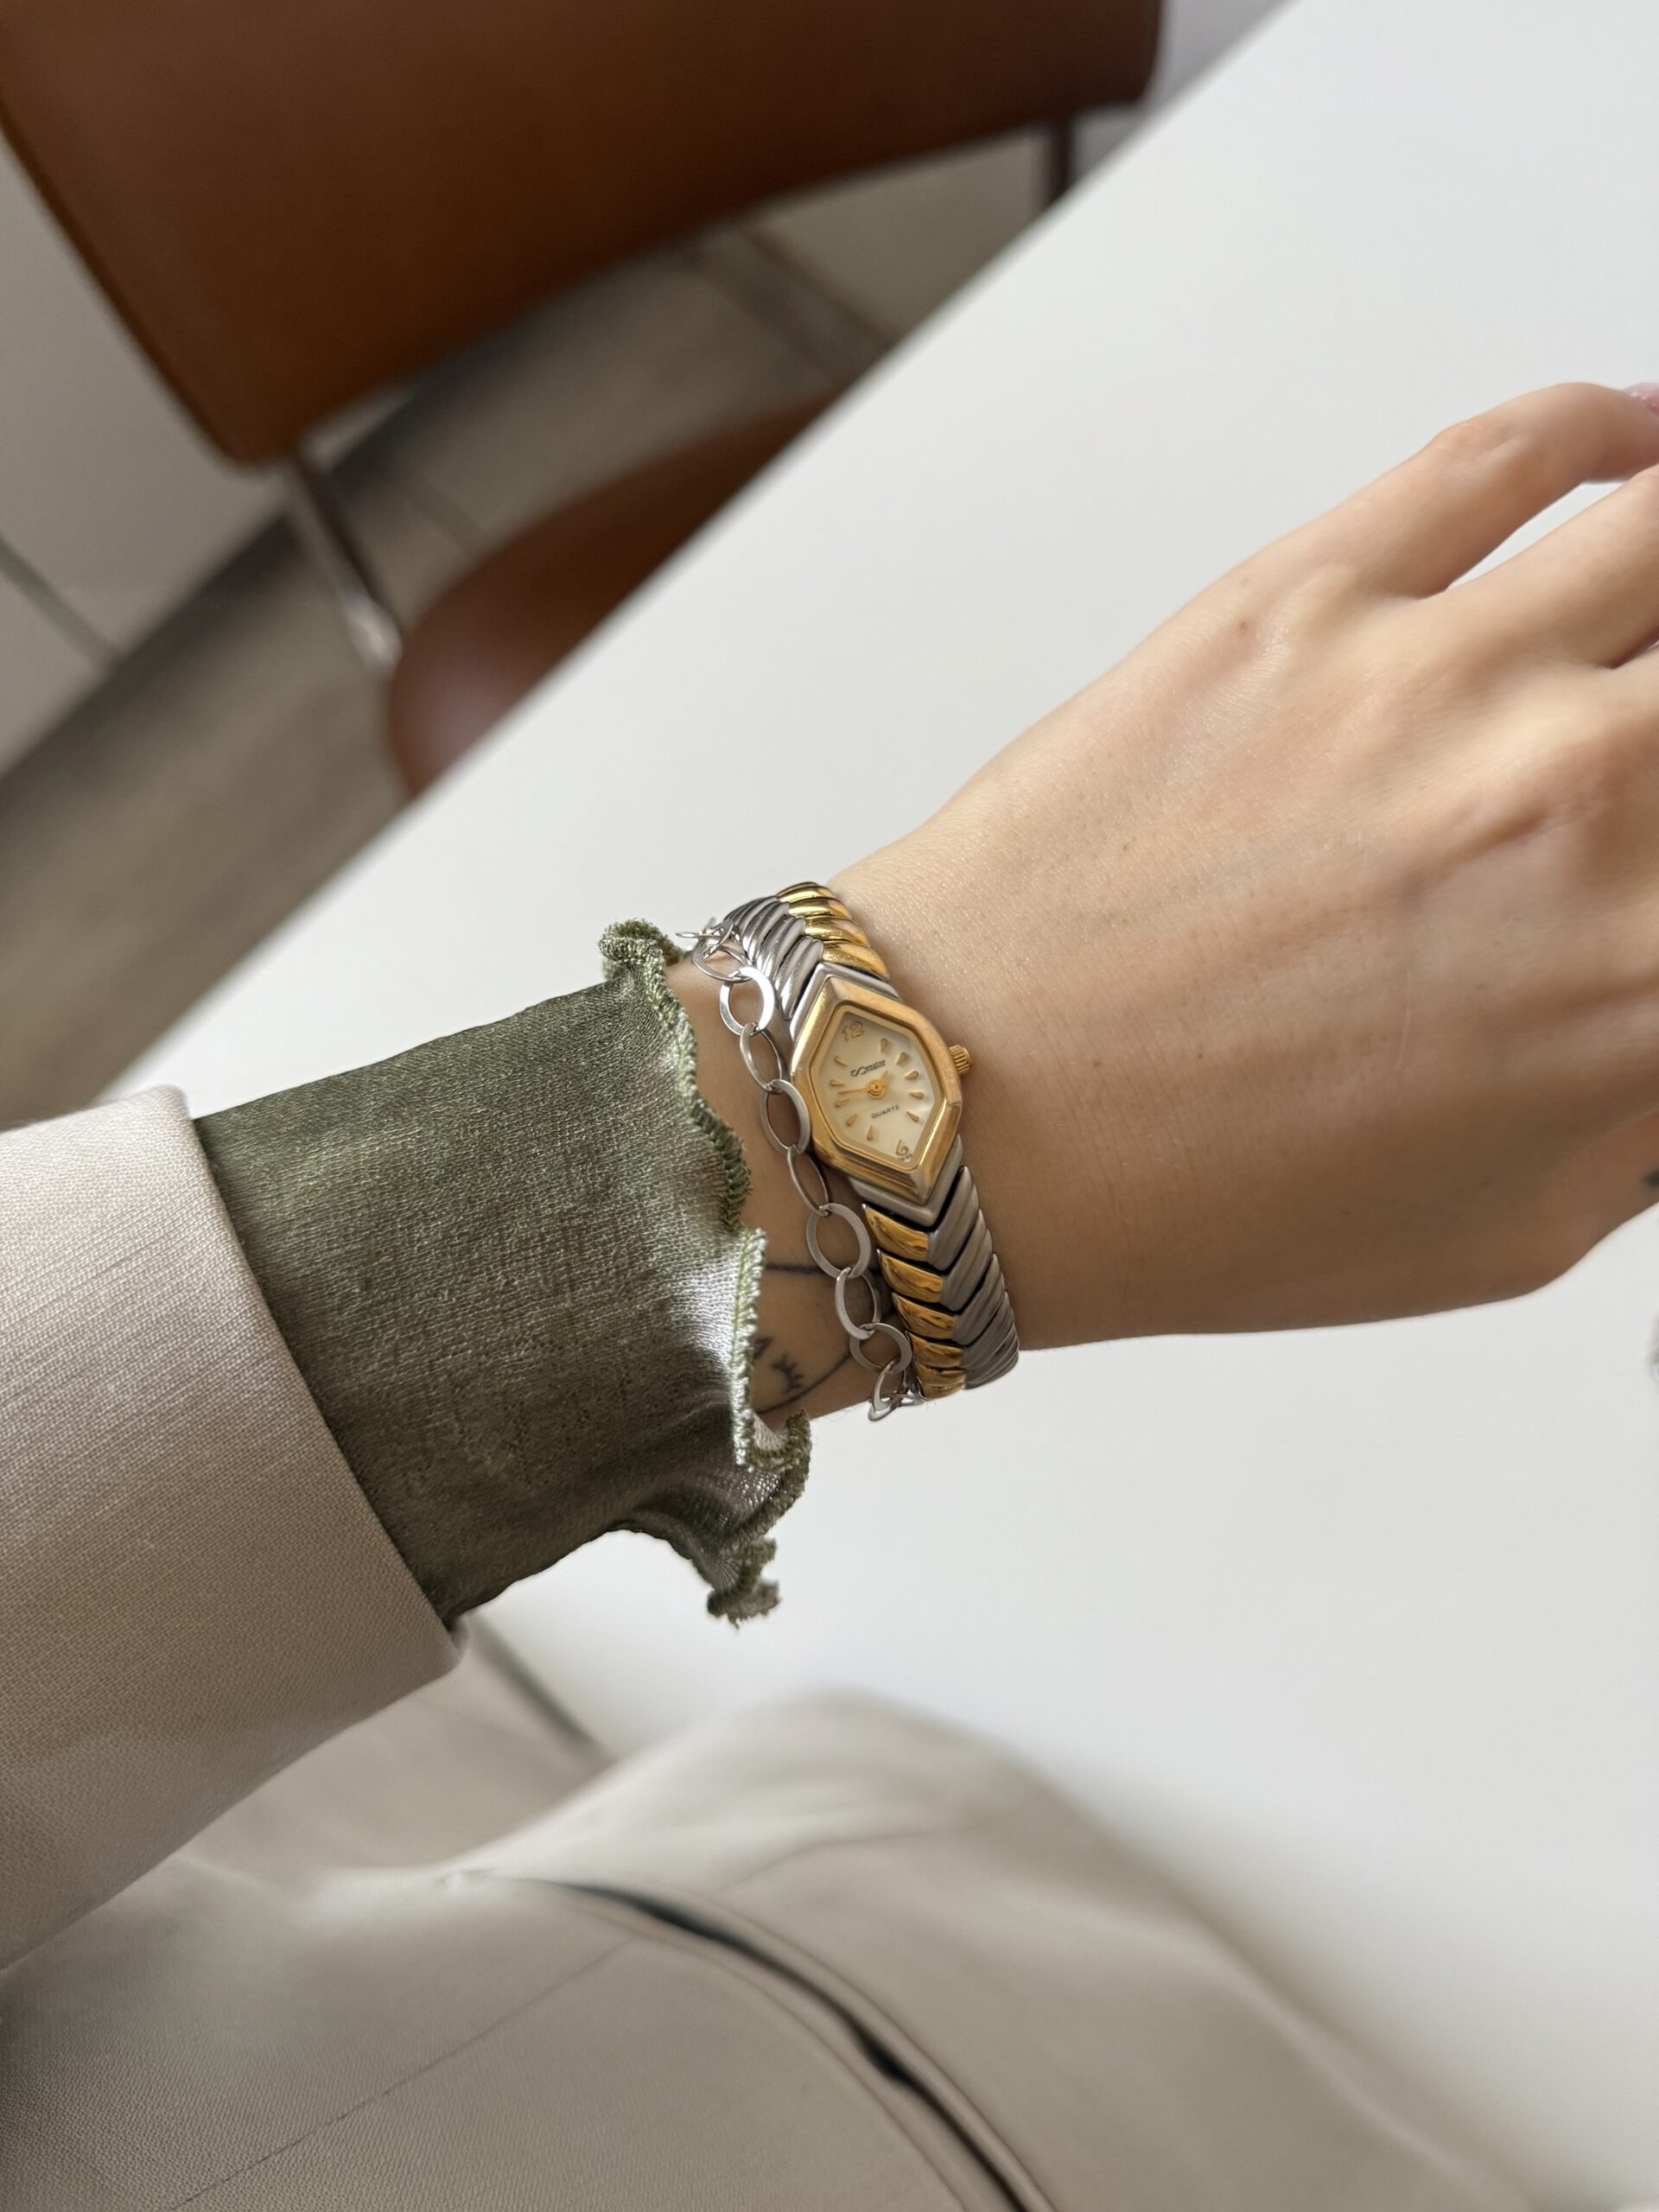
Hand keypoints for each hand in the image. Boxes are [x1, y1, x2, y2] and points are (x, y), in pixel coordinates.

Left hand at [837, 383, 1658, 1349]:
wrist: (955, 1116)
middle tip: (1654, 756)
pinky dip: (1613, 430)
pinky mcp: (1306, 595)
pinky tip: (1637, 451)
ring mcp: (1443, 679)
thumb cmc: (1193, 1196)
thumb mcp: (1499, 1232)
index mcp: (1645, 987)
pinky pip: (1519, 449)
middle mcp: (1580, 809)